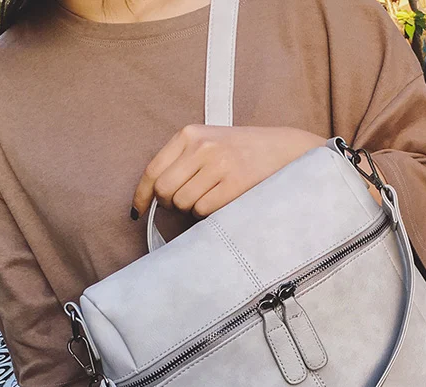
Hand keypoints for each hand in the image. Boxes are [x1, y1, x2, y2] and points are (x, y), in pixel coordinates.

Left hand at [132, 125, 326, 219]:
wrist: (286, 150)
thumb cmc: (246, 152)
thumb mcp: (211, 143)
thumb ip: (183, 161)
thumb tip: (155, 195)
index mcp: (191, 134)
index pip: (153, 170)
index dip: (142, 196)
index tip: (139, 211)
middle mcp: (202, 147)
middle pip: (165, 191)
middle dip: (171, 205)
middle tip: (186, 204)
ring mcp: (219, 165)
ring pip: (185, 204)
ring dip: (194, 210)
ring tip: (212, 198)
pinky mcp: (235, 184)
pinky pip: (205, 211)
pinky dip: (210, 214)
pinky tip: (223, 202)